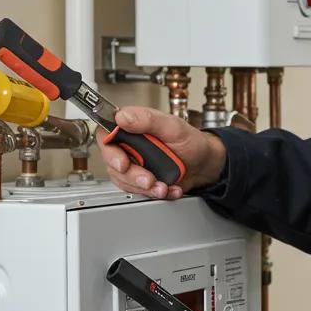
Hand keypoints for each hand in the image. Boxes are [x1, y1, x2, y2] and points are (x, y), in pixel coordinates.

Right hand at [97, 106, 226, 199]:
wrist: (205, 164)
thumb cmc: (191, 141)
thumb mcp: (172, 127)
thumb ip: (148, 120)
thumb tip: (122, 116)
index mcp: (133, 127)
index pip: (106, 135)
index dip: (110, 152)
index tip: (123, 163)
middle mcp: (130, 146)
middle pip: (113, 163)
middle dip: (132, 176)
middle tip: (149, 179)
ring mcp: (135, 164)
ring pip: (124, 181)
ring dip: (144, 188)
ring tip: (163, 186)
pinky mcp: (141, 180)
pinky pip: (138, 192)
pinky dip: (155, 194)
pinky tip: (169, 188)